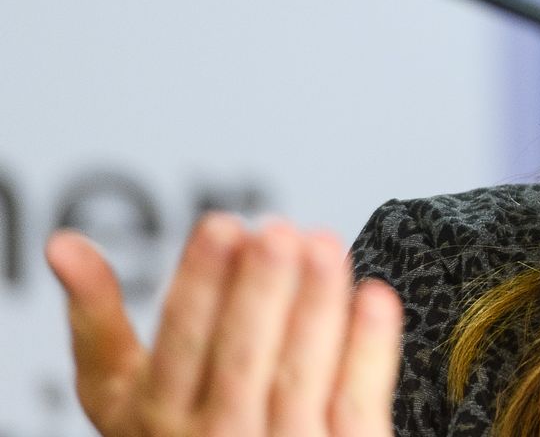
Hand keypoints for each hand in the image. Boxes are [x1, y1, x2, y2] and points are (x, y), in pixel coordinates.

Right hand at [44, 212, 401, 436]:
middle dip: (260, 290)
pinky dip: (368, 348)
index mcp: (157, 419)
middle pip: (241, 356)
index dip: (201, 283)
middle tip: (278, 231)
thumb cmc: (177, 434)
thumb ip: (98, 321)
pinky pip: (355, 402)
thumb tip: (63, 245)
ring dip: (316, 306)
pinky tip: (374, 296)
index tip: (223, 226)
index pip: (180, 343)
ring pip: (298, 374)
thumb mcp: (122, 393)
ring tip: (323, 246)